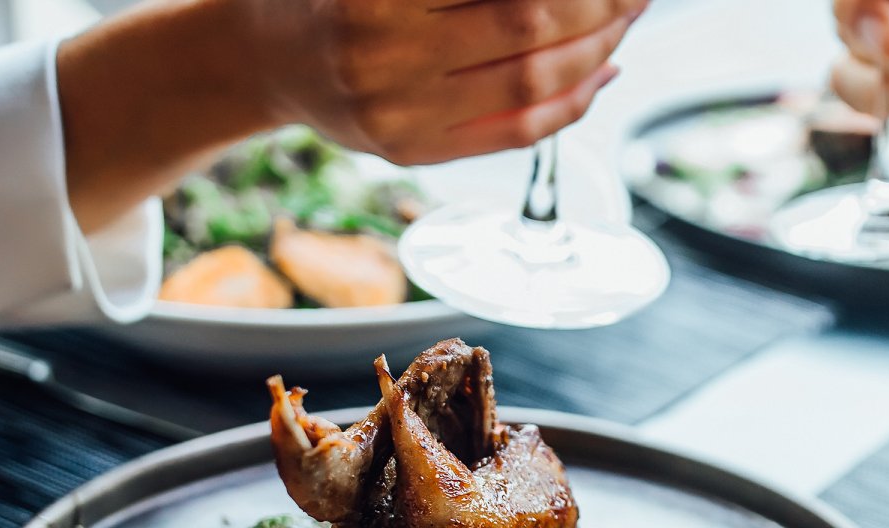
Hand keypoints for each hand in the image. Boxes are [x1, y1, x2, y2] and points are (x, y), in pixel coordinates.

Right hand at [58, 0, 643, 228]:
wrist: (261, 55)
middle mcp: (380, 50)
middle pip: (527, 25)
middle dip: (599, 3)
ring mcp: (397, 112)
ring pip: (531, 83)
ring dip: (598, 49)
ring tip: (627, 18)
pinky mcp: (412, 153)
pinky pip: (516, 134)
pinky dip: (573, 105)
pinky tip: (602, 71)